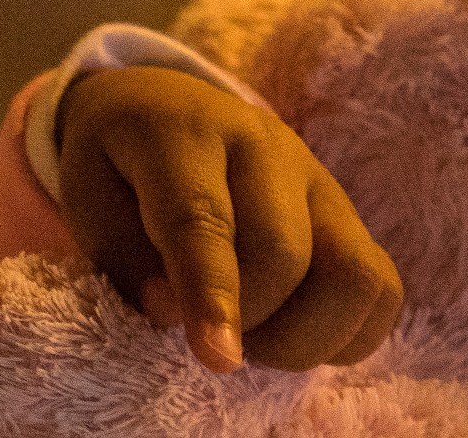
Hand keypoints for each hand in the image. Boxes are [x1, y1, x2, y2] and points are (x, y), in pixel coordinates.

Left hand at [54, 65, 401, 373]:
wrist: (166, 108)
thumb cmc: (120, 163)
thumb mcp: (86, 193)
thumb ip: (119, 254)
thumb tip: (172, 313)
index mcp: (182, 133)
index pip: (204, 218)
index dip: (212, 294)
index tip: (218, 359)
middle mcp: (263, 145)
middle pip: (283, 251)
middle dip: (247, 317)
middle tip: (206, 331)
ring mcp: (317, 178)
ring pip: (352, 273)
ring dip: (304, 335)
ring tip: (253, 338)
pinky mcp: (350, 213)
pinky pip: (380, 288)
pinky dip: (345, 334)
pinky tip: (292, 333)